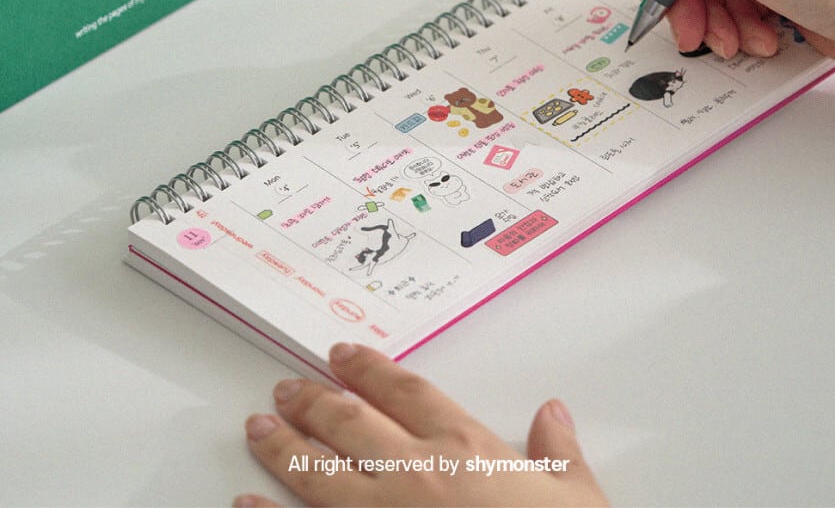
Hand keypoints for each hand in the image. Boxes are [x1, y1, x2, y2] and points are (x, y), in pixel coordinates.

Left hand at [234, 342, 607, 506]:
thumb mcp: (576, 499)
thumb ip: (558, 454)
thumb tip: (554, 415)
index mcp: (466, 447)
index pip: (406, 392)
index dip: (370, 369)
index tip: (344, 356)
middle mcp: (417, 473)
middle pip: (350, 422)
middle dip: (314, 401)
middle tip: (287, 388)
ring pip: (318, 470)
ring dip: (283, 446)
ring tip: (258, 427)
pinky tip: (244, 502)